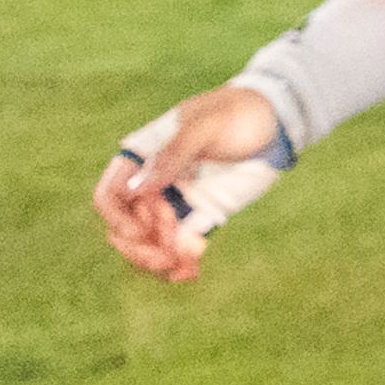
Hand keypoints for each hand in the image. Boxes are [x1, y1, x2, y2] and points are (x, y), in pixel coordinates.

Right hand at [92, 84, 285, 281]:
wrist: (274, 120)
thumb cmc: (236, 112)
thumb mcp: (207, 126)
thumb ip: (174, 153)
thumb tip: (136, 189)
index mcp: (143, 158)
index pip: (110, 195)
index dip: (117, 219)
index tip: (141, 232)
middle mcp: (152, 185)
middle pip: (124, 228)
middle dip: (139, 248)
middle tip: (167, 258)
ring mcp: (174, 203)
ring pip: (148, 243)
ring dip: (156, 261)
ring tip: (179, 269)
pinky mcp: (199, 216)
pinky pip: (180, 246)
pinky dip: (180, 263)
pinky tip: (190, 273)